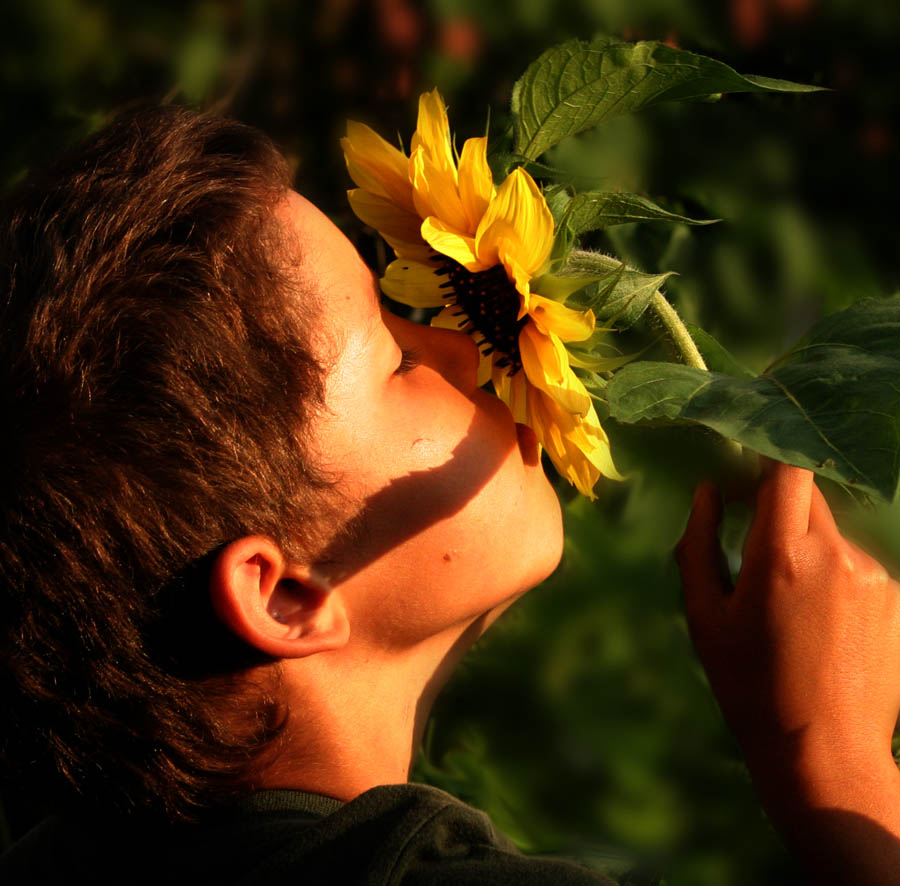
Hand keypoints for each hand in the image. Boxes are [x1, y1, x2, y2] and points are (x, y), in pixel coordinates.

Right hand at [677, 462, 899, 780]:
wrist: (824, 751)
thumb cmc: (749, 684)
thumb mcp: (705, 616)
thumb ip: (699, 544)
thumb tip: (705, 492)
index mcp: (782, 555)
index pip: (788, 470)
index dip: (768, 456)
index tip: (746, 469)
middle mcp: (836, 553)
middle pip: (809, 496)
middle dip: (780, 506)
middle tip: (756, 542)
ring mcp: (873, 574)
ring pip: (832, 531)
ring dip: (807, 544)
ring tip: (790, 602)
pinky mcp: (894, 596)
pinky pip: (856, 563)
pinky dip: (834, 573)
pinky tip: (821, 622)